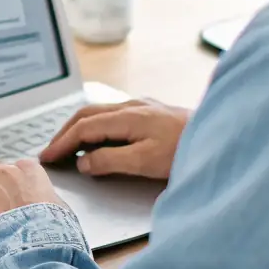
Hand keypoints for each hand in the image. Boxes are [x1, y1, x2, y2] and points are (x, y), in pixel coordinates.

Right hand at [39, 99, 190, 181]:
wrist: (221, 138)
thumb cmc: (185, 151)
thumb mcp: (145, 162)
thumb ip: (110, 161)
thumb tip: (84, 162)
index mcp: (127, 116)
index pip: (83, 127)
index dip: (62, 142)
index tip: (47, 157)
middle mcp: (132, 106)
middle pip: (86, 114)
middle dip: (64, 132)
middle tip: (51, 151)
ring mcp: (142, 106)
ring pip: (99, 112)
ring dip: (79, 127)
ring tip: (69, 145)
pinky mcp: (151, 112)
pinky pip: (113, 114)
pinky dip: (96, 126)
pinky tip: (100, 138)